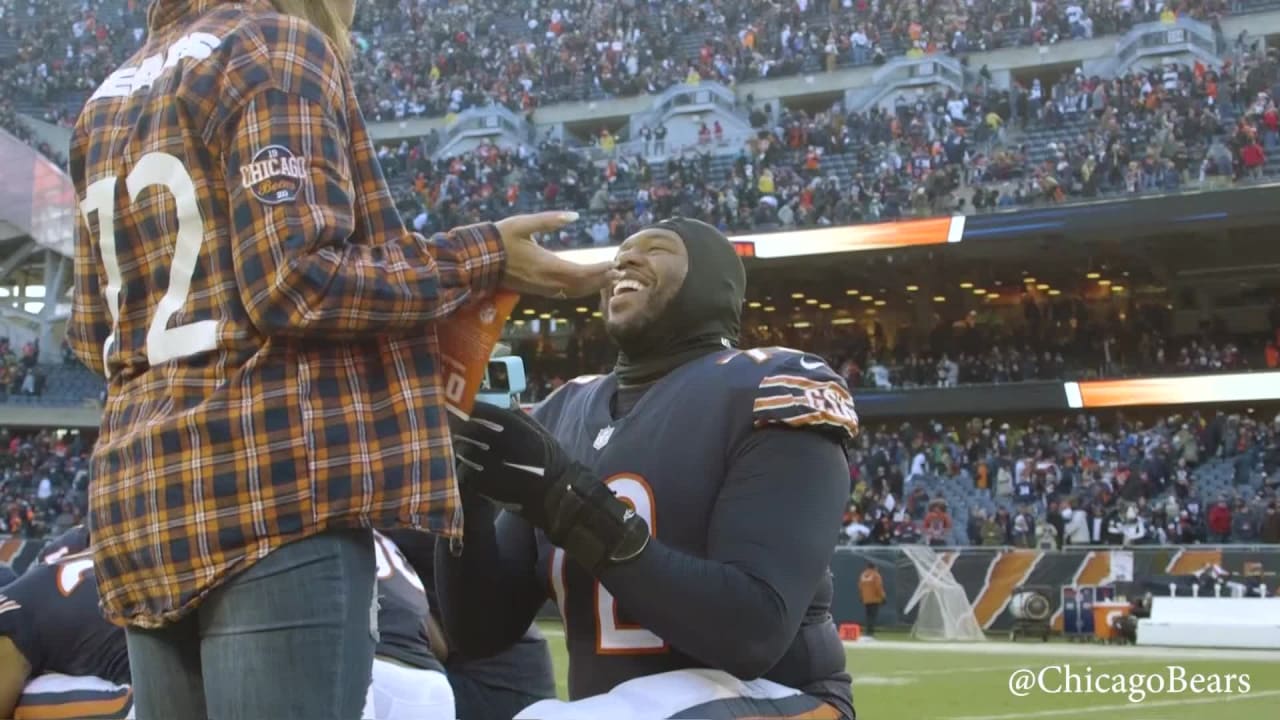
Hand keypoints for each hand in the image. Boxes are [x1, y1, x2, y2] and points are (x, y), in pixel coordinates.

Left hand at [452, 403, 648, 571]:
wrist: (559, 499)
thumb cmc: (553, 464)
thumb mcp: (542, 435)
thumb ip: (522, 418)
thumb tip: (506, 401)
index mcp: (520, 431)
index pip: (486, 411)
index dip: (471, 406)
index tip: (462, 403)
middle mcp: (505, 447)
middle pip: (470, 430)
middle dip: (459, 425)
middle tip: (451, 422)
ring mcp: (495, 468)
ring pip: (464, 451)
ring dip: (458, 447)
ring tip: (455, 444)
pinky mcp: (488, 488)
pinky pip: (466, 473)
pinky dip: (463, 469)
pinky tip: (464, 467)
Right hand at [494, 212, 619, 298]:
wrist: (479, 259)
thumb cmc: (500, 238)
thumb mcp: (524, 223)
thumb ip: (550, 219)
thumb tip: (575, 215)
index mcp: (546, 264)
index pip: (581, 272)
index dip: (600, 270)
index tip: (614, 263)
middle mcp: (547, 281)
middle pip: (582, 286)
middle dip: (602, 279)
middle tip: (620, 272)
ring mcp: (542, 288)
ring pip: (574, 292)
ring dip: (593, 287)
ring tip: (610, 278)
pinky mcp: (537, 290)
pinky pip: (564, 294)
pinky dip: (580, 290)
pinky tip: (587, 284)